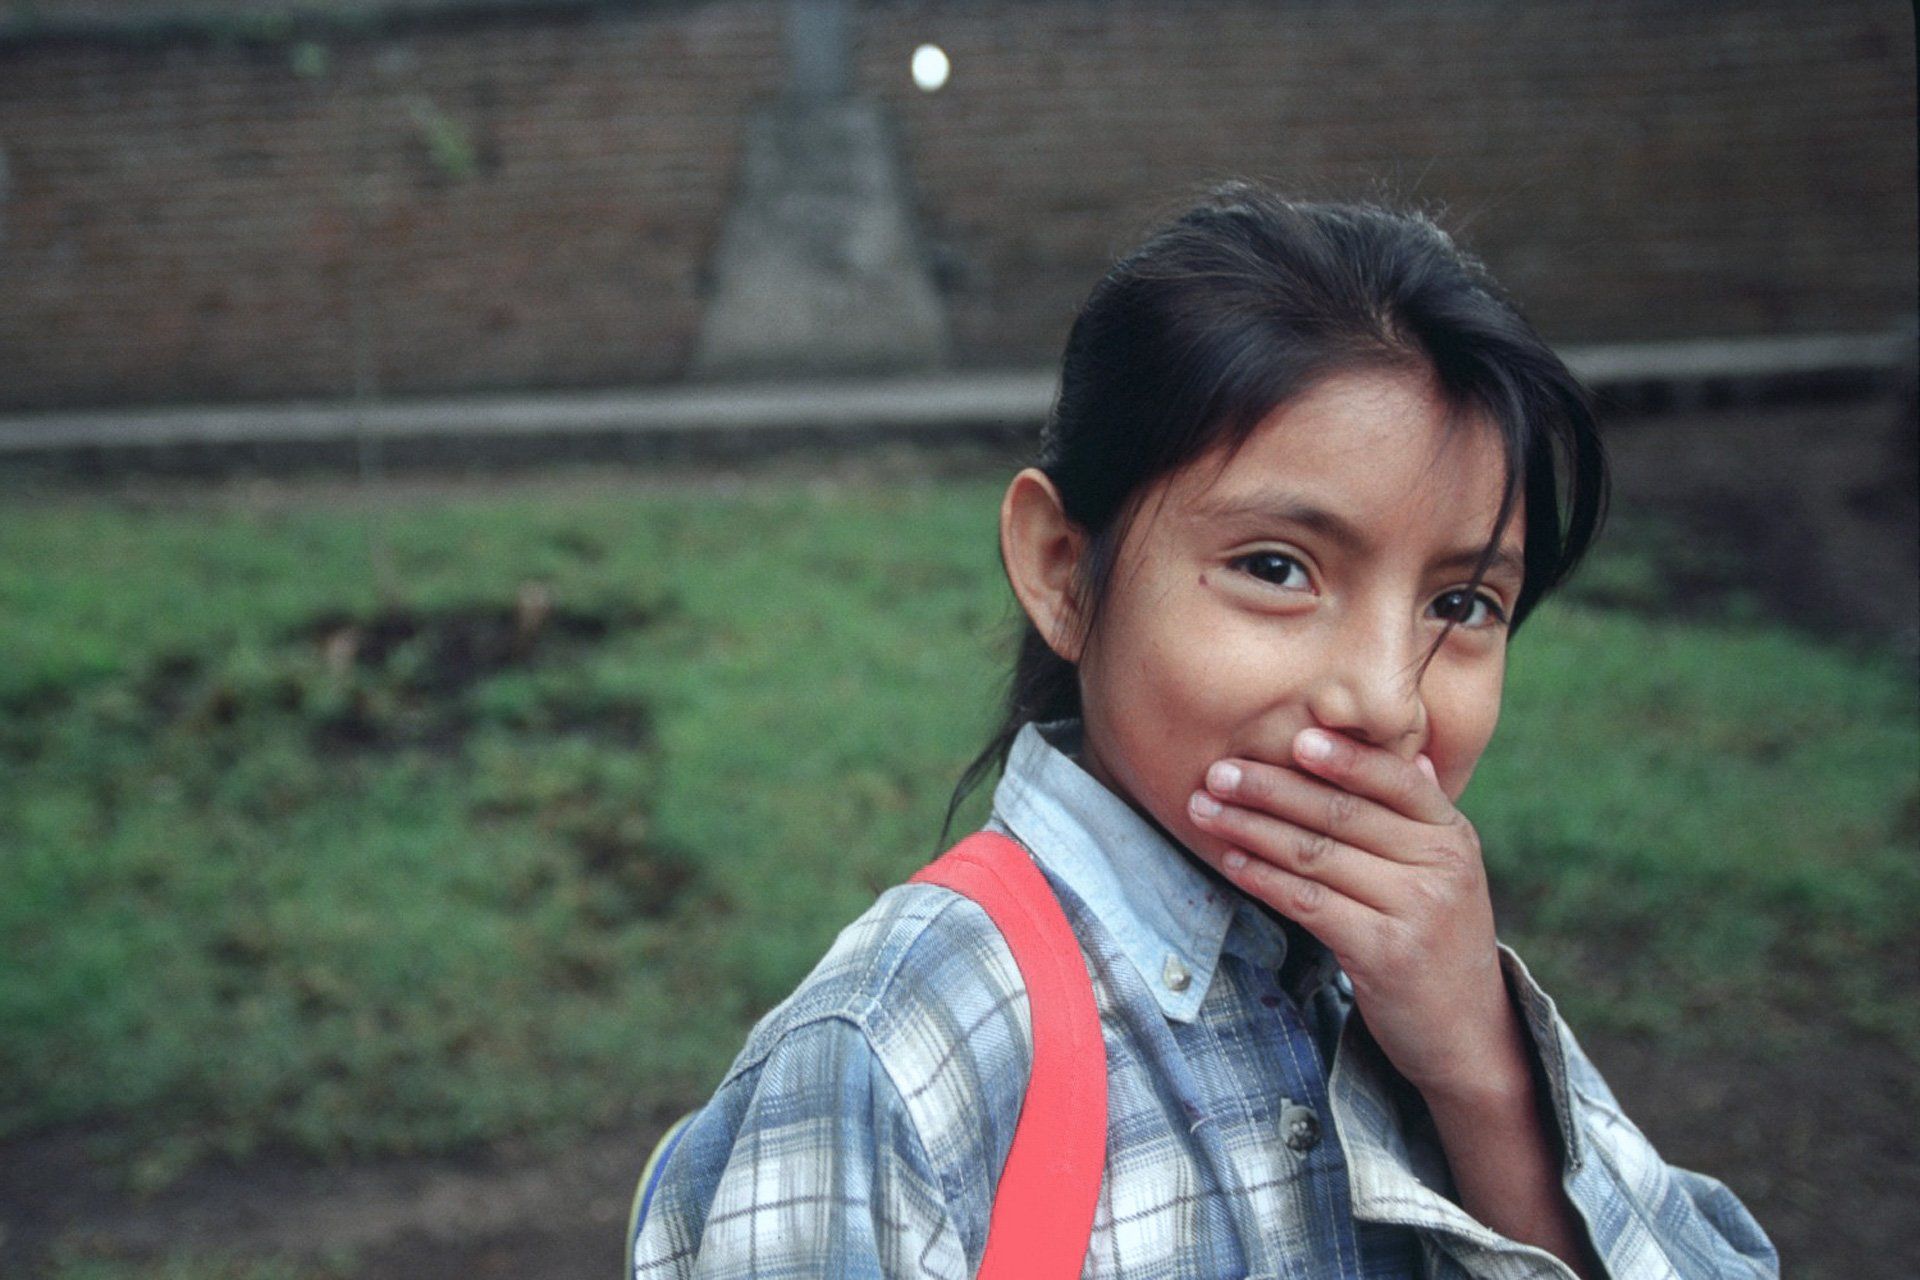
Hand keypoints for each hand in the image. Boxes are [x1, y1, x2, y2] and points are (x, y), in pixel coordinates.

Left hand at [1185, 727, 1525, 1102]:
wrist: (1469, 1033)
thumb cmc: (1442, 941)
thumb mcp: (1451, 874)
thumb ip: (1425, 818)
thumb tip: (1414, 756)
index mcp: (1453, 835)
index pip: (1394, 780)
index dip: (1344, 758)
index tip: (1293, 738)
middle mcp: (1440, 865)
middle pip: (1341, 814)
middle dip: (1271, 788)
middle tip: (1218, 773)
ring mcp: (1415, 910)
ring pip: (1317, 855)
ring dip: (1251, 829)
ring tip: (1205, 811)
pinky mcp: (1384, 953)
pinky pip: (1309, 903)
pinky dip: (1264, 879)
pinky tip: (1232, 862)